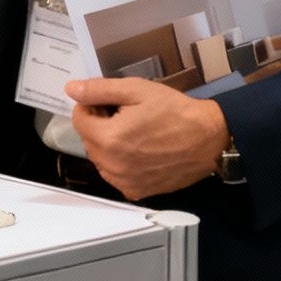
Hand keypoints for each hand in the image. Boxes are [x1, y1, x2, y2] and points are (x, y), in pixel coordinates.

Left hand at [64, 78, 229, 200]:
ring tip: (135, 132)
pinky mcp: (137, 192)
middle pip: (88, 139)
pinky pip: (115, 174)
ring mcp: (124, 182)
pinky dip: (120, 162)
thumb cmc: (174, 111)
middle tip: (126, 115)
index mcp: (109, 139)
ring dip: (108, 144)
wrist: (209, 139)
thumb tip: (71, 89)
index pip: (79, 119)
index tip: (110, 102)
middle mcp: (112, 166)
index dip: (91, 106)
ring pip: (100, 158)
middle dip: (100, 125)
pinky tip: (140, 150)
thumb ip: (100, 90)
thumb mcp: (137, 90)